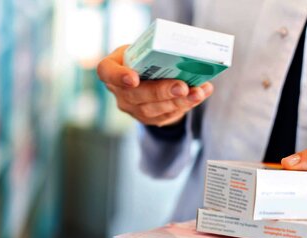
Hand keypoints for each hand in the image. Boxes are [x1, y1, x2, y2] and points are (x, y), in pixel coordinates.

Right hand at [97, 45, 213, 126]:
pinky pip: (166, 115)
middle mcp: (119, 91)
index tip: (133, 79)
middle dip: (161, 92)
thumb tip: (188, 54)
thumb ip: (156, 50)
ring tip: (197, 93)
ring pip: (153, 109)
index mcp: (112, 68)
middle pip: (136, 95)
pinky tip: (200, 95)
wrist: (147, 77)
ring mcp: (132, 108)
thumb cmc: (145, 58)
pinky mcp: (148, 119)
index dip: (118, 76)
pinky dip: (186, 104)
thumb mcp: (143, 48)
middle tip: (182, 87)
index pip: (106, 72)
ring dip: (179, 101)